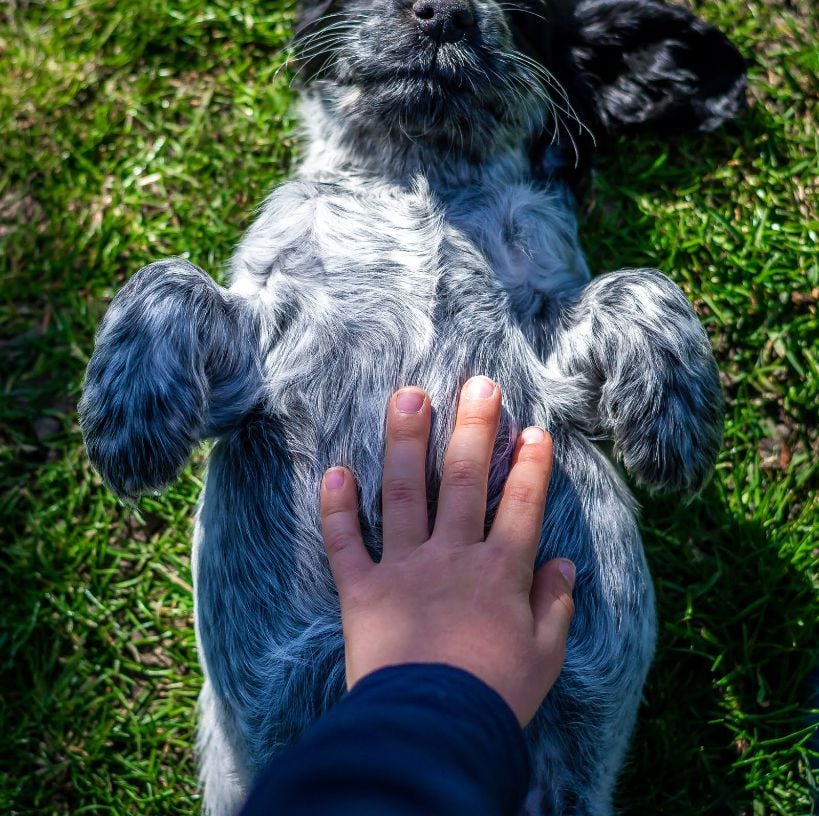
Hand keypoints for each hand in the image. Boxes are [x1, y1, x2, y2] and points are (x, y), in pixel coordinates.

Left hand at [320, 376, 574, 726]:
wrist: (430, 732)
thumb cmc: (494, 697)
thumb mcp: (543, 656)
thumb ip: (553, 605)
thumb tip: (564, 565)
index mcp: (499, 572)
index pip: (522, 506)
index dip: (531, 466)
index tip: (535, 431)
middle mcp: (452, 556)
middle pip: (465, 480)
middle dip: (474, 428)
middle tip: (478, 383)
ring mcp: (404, 568)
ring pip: (405, 492)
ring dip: (406, 441)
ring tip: (407, 396)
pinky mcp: (362, 590)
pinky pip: (346, 543)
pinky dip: (337, 509)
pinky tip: (334, 471)